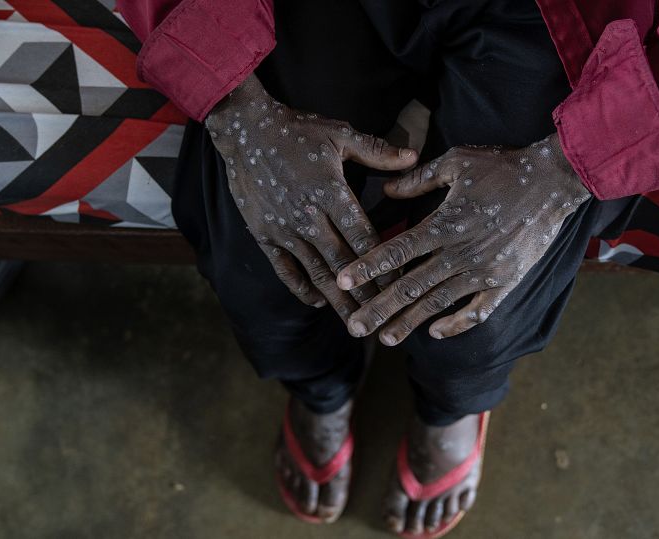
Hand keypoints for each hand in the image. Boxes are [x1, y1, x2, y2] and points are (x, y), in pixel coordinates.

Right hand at [205, 74, 417, 321]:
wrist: (245, 131)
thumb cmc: (297, 131)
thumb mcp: (340, 135)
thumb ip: (377, 151)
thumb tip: (413, 158)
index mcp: (331, 194)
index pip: (364, 238)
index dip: (384, 263)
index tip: (401, 284)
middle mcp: (308, 218)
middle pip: (343, 264)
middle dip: (364, 293)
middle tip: (382, 317)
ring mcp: (285, 229)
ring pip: (316, 273)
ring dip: (337, 300)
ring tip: (354, 321)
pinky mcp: (264, 235)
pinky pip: (285, 269)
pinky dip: (301, 288)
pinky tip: (317, 302)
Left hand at [335, 134, 590, 343]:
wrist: (554, 181)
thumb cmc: (503, 167)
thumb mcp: (457, 162)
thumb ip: (419, 179)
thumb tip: (386, 191)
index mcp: (445, 223)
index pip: (397, 250)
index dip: (368, 267)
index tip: (343, 282)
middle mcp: (460, 253)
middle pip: (411, 286)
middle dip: (379, 308)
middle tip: (353, 327)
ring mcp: (483, 271)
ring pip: (438, 302)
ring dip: (409, 322)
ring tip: (385, 338)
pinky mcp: (505, 282)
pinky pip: (477, 311)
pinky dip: (456, 324)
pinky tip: (434, 333)